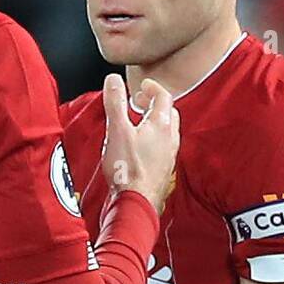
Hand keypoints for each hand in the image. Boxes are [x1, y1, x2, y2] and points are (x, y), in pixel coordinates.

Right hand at [101, 74, 179, 215]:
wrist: (136, 204)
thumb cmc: (127, 170)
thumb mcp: (116, 130)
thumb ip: (115, 102)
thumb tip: (113, 80)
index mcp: (161, 125)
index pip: (163, 97)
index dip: (152, 87)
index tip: (142, 86)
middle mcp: (170, 139)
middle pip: (168, 113)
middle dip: (155, 104)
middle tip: (139, 103)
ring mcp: (169, 156)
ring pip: (167, 132)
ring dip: (155, 123)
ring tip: (139, 124)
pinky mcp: (163, 171)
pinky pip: (163, 149)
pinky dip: (154, 141)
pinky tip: (141, 149)